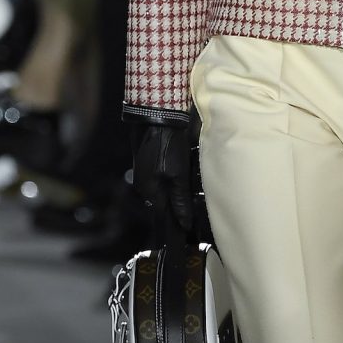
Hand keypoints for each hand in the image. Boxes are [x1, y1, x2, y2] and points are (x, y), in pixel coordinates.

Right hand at [130, 121, 194, 235]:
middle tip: (198, 202)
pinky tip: (188, 169)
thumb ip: (180, 201)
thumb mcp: (178, 176)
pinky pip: (166, 175)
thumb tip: (184, 224)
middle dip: (181, 202)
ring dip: (180, 188)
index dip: (180, 219)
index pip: (165, 214)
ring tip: (194, 182)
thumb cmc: (166, 146)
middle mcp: (144, 184)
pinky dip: (178, 175)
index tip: (192, 226)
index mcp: (149, 191)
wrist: (157, 115)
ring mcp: (147, 172)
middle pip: (166, 201)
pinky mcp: (152, 160)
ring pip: (167, 187)